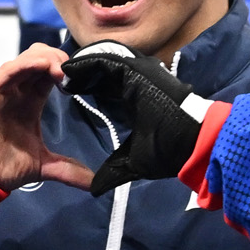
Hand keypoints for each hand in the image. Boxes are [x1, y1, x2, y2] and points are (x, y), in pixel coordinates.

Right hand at [0, 46, 94, 191]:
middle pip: (42, 58)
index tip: (84, 80)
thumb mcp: (41, 167)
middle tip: (75, 73)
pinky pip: (8, 70)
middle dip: (61, 59)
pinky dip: (26, 64)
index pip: (51, 73)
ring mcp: (3, 88)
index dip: (68, 70)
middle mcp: (17, 90)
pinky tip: (44, 64)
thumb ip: (68, 170)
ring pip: (27, 58)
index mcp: (30, 101)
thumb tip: (95, 184)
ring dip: (48, 58)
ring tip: (62, 70)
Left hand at [58, 44, 215, 196]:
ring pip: (100, 60)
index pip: (105, 85)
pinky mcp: (136, 70)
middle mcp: (137, 79)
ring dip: (78, 66)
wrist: (193, 143)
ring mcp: (138, 72)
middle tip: (55, 78)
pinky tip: (67, 70)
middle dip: (78, 73)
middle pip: (100, 69)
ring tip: (56, 71)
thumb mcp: (134, 162)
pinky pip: (104, 61)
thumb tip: (95, 188)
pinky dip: (85, 64)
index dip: (86, 86)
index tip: (66, 92)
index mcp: (136, 96)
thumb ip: (113, 171)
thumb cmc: (171, 151)